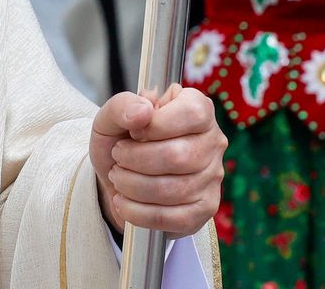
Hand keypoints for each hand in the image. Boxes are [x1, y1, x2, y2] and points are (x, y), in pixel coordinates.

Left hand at [90, 85, 225, 236]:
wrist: (115, 176)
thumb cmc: (121, 139)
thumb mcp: (111, 117)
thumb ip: (122, 106)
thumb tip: (144, 110)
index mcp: (198, 109)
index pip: (191, 114)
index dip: (155, 126)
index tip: (133, 132)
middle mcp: (213, 142)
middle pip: (178, 156)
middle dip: (135, 159)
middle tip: (118, 156)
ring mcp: (213, 178)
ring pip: (173, 189)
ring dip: (132, 185)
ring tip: (118, 176)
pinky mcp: (205, 209)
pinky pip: (174, 218)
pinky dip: (139, 212)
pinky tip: (124, 202)